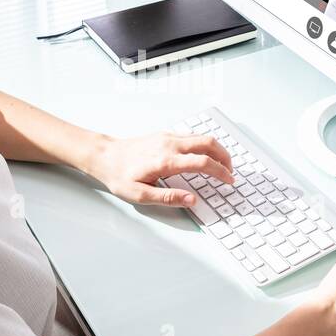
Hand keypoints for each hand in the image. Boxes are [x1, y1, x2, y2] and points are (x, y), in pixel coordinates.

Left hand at [87, 132, 232, 207]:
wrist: (104, 156)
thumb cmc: (119, 175)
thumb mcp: (140, 195)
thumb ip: (168, 198)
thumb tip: (192, 200)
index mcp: (166, 161)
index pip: (203, 163)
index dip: (221, 172)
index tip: (229, 180)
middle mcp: (169, 145)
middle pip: (208, 143)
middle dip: (225, 157)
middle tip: (231, 171)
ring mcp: (167, 137)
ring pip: (202, 137)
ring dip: (216, 149)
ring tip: (222, 164)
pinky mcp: (165, 135)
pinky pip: (191, 136)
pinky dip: (205, 145)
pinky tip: (204, 156)